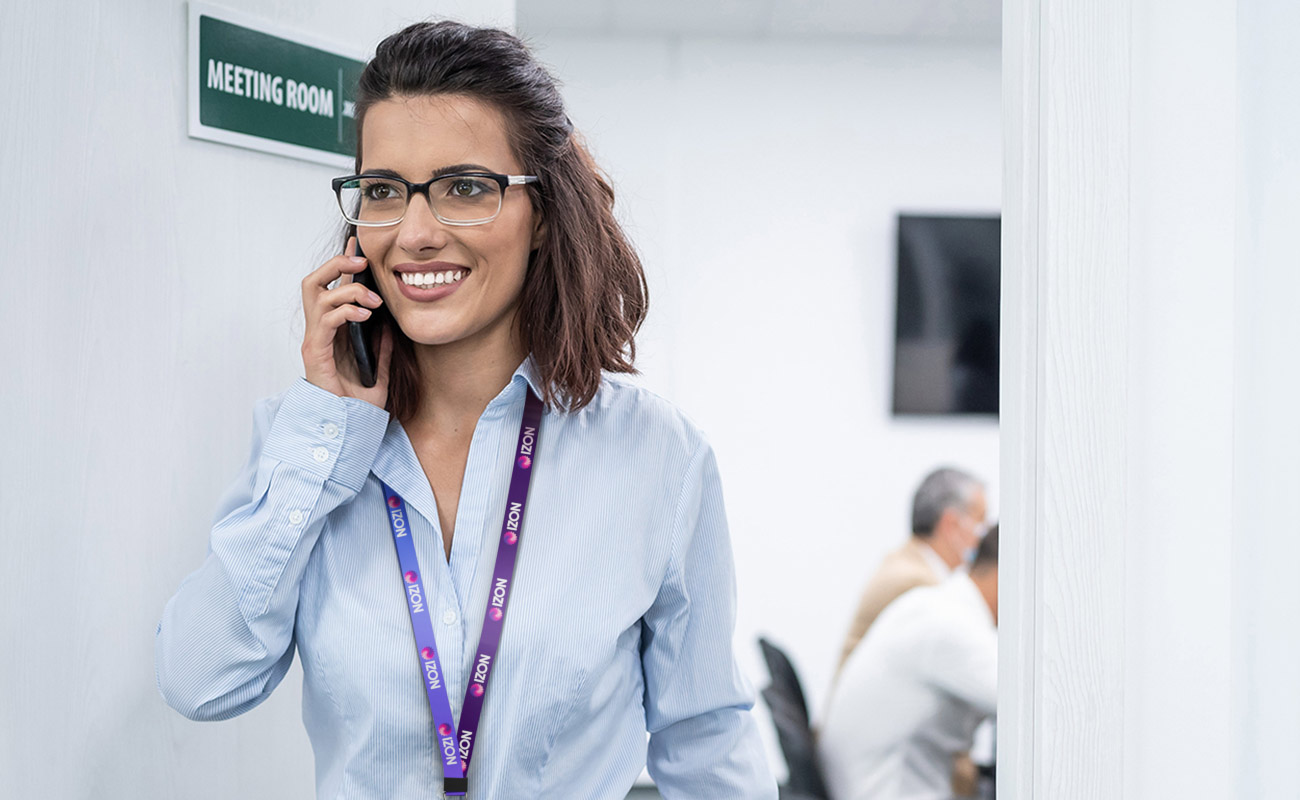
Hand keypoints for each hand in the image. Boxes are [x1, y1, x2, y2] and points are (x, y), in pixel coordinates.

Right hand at [300, 235, 393, 408]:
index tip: (359, 246)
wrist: (346, 428)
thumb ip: (383, 350)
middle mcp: (319, 331)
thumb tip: (391, 328)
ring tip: (374, 301)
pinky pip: (325, 319)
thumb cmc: (356, 405)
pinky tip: (365, 316)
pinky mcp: (315, 352)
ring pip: (317, 294)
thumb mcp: (379, 372)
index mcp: (333, 331)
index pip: (332, 288)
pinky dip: (345, 311)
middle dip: (336, 264)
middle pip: (314, 282)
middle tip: (362, 262)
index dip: (342, 264)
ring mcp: (315, 340)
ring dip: (347, 290)